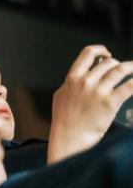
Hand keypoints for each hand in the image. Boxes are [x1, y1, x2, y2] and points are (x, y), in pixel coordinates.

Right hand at [48, 45, 132, 163]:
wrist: (70, 137)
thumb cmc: (64, 119)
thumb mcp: (61, 95)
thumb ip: (71, 84)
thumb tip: (80, 76)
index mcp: (72, 77)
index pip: (88, 53)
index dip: (101, 50)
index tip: (107, 53)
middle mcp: (85, 81)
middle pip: (108, 63)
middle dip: (117, 64)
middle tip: (122, 71)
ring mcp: (98, 91)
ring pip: (119, 70)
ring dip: (131, 68)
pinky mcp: (110, 103)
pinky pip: (128, 87)